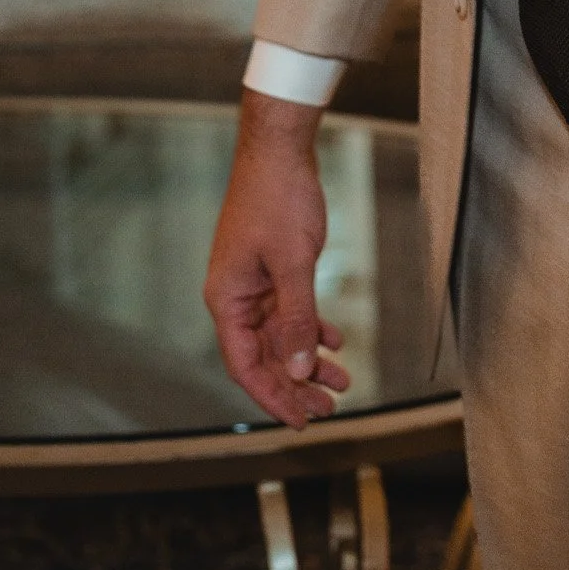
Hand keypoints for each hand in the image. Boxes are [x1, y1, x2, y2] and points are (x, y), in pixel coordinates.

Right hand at [205, 91, 349, 426]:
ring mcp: (253, 282)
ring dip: (309, 358)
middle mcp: (235, 297)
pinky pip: (290, 309)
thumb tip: (299, 370)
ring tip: (341, 382)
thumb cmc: (279, 199)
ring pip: (281, 334)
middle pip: (265, 355)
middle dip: (296, 384)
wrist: (279, 148)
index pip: (246, 365)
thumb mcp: (294, 263)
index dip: (272, 397)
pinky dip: (312, 326)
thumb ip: (297, 318)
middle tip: (330, 409)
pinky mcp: (272, 268)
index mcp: (227, 300)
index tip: (299, 421)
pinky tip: (335, 341)